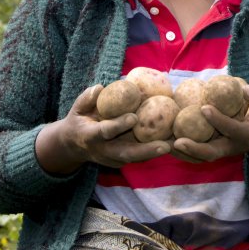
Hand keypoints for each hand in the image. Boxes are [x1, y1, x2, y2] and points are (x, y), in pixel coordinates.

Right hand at [36, 85, 169, 173]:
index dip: (118, 125)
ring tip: (175, 145)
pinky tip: (171, 142)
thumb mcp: (77, 108)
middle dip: (146, 151)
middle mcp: (103, 151)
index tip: (133, 117)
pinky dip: (154, 151)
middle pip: (126, 154)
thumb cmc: (79, 120)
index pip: (105, 132)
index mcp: (90, 136)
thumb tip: (101, 88)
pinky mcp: (121, 161)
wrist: (73, 145)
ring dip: (155, 153)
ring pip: (136, 158)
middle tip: (165, 146)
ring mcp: (113, 159)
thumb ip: (87, 98)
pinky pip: (139, 156)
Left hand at [171, 84, 248, 162]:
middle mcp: (232, 147)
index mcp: (246, 135)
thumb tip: (245, 89)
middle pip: (212, 153)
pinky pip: (196, 156)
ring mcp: (222, 152)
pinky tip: (165, 142)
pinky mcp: (214, 151)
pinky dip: (181, 152)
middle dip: (195, 149)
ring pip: (200, 158)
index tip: (204, 107)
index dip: (219, 120)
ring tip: (163, 145)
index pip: (231, 129)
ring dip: (182, 154)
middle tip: (178, 142)